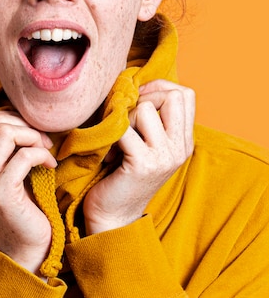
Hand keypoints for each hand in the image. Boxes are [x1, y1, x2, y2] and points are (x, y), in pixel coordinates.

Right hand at [0, 109, 56, 275]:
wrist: (25, 243)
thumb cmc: (22, 200)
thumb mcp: (7, 166)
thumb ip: (5, 142)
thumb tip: (20, 107)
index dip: (13, 116)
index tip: (31, 132)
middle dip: (26, 125)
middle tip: (43, 142)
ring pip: (6, 132)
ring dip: (33, 137)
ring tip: (46, 151)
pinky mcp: (0, 191)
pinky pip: (24, 155)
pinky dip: (43, 155)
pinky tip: (50, 167)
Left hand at [83, 79, 194, 234]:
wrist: (113, 216)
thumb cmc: (123, 173)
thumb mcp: (146, 143)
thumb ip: (152, 117)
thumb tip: (136, 81)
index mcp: (184, 141)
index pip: (186, 94)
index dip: (159, 87)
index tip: (139, 98)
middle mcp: (180, 148)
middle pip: (172, 95)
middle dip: (144, 96)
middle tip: (126, 116)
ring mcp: (164, 157)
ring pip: (145, 108)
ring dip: (125, 117)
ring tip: (119, 138)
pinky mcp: (143, 164)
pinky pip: (125, 128)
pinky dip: (112, 133)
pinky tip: (110, 152)